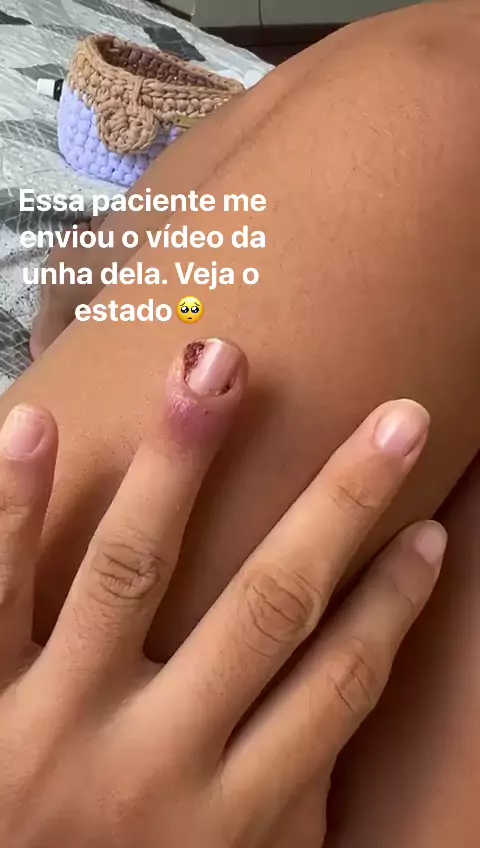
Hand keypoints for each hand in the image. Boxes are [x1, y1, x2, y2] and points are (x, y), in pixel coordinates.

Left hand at [0, 338, 445, 846]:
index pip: (337, 688)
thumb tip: (319, 714)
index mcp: (223, 817)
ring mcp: (53, 724)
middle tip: (397, 423)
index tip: (430, 531)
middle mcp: (152, 764)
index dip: (393, 605)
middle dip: (340, 505)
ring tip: (217, 367)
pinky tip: (35, 422)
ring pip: (132, 568)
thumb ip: (261, 808)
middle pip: (269, 606)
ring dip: (179, 461)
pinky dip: (13, 506)